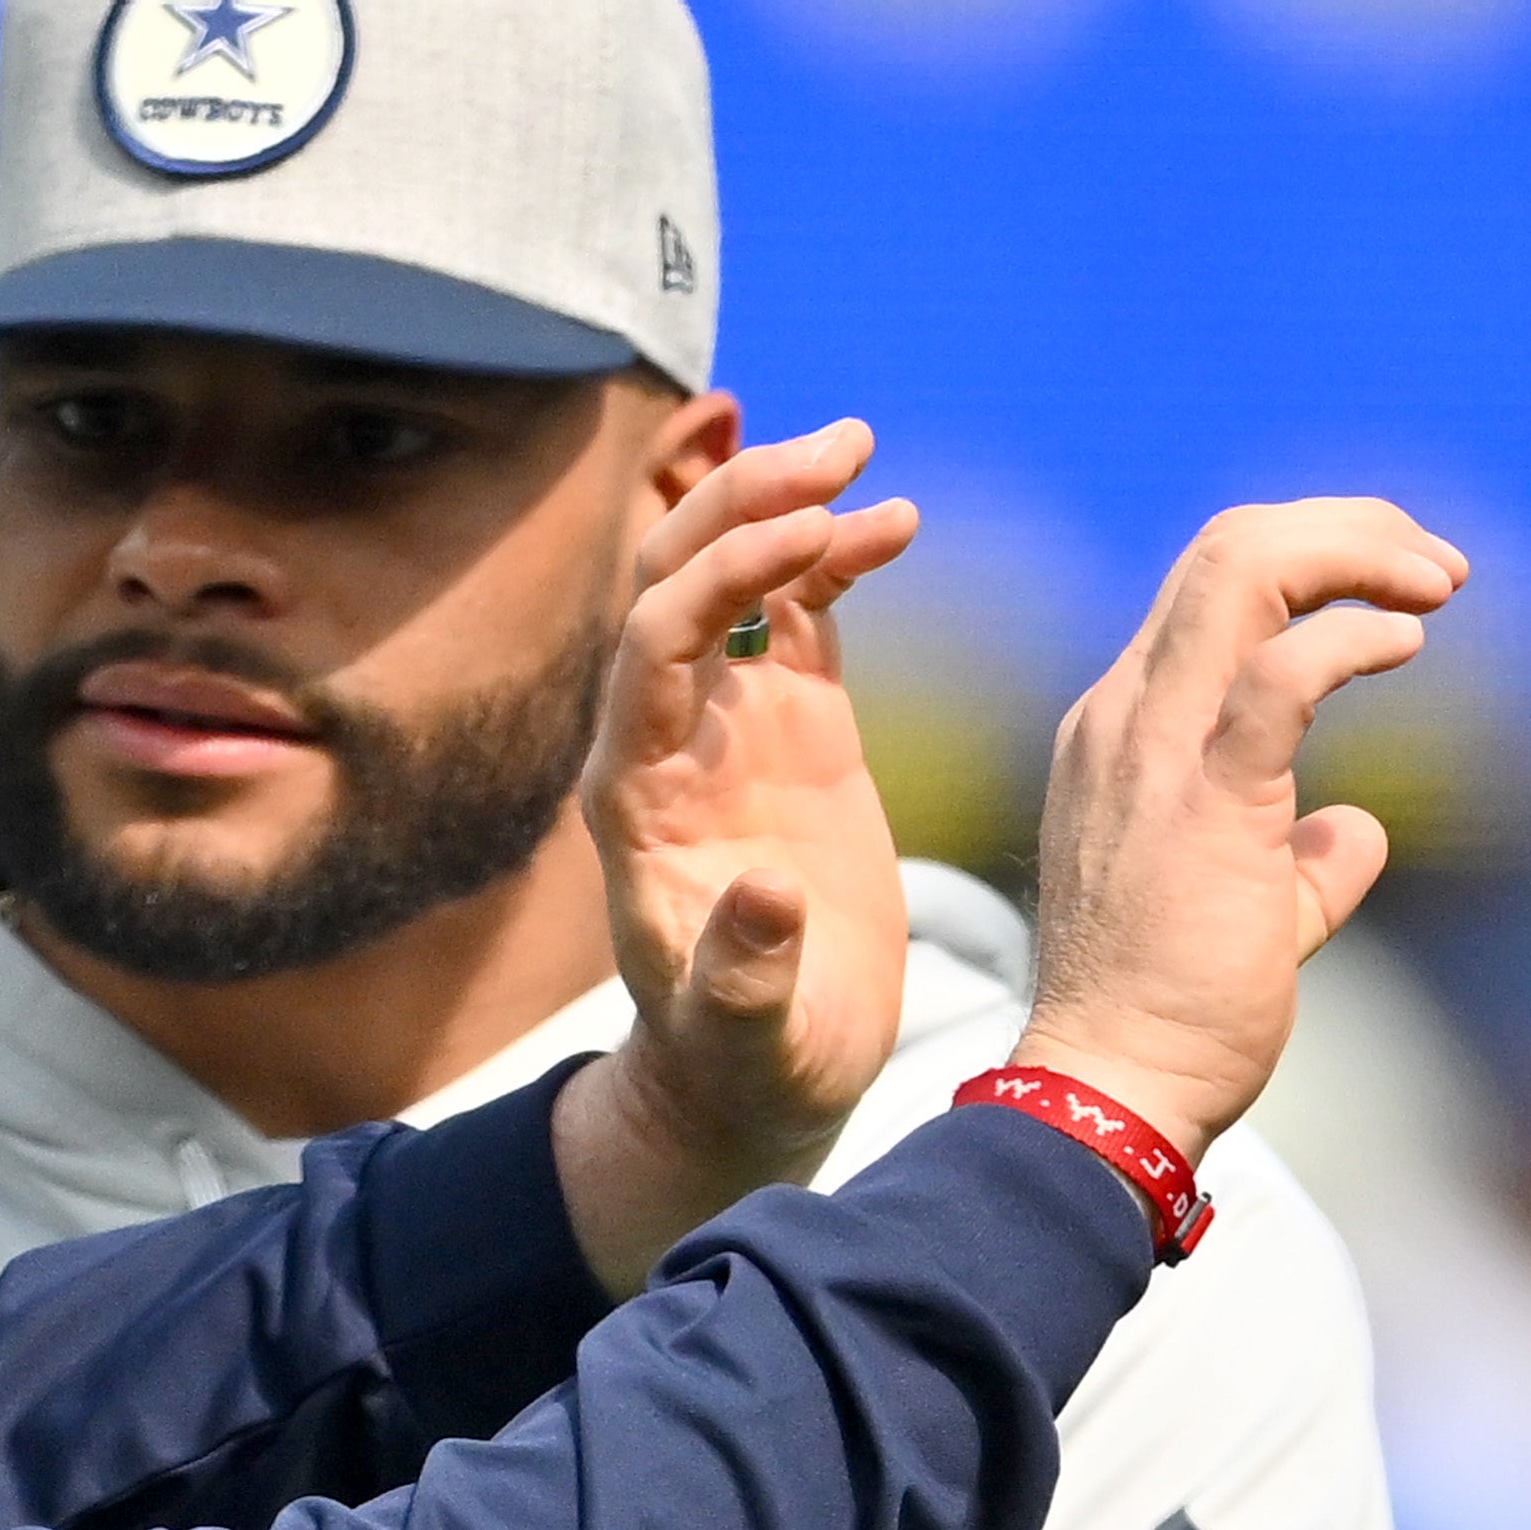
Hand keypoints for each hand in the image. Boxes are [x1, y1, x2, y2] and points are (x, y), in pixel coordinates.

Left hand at [551, 419, 922, 1290]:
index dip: (716, 579)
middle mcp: (667, 740)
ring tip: (863, 455)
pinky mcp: (791, 731)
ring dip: (785, 510)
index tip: (801, 533)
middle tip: (834, 453)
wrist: (764, 1076)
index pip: (649, 647)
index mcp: (633, 795)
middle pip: (674, 582)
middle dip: (739, 507)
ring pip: (733, 580)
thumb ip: (744, 971)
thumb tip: (766, 896)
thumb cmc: (743, 1063)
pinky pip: (798, 617)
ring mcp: (729, 726)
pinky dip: (837, 562)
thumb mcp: (745, 1036)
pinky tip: (897, 522)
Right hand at [1013, 500, 1468, 1164]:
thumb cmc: (1170, 1016)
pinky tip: (1408, 645)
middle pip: (1229, 546)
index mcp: (1124, 731)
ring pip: (1242, 568)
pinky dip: (1354, 636)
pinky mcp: (1207, 800)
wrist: (1113, 1087)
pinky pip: (1283, 672)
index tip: (1402, 593)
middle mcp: (1127, 717)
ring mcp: (1155, 751)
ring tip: (1437, 584)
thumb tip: (1359, 834)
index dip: (1316, 556)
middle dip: (1349, 528)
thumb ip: (1303, 863)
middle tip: (1437, 567)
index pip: (1210, 586)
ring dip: (1359, 552)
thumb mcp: (1248, 914)